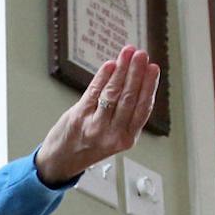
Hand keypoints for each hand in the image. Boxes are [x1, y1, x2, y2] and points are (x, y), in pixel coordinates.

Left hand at [34, 45, 160, 186]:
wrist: (61, 161)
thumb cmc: (89, 146)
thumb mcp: (114, 136)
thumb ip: (126, 113)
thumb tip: (137, 79)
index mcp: (126, 139)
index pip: (143, 109)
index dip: (150, 86)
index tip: (153, 68)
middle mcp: (112, 135)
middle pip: (129, 98)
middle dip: (136, 73)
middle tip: (141, 55)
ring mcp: (94, 126)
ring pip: (112, 93)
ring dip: (121, 70)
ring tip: (128, 53)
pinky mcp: (78, 117)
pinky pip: (94, 92)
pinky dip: (103, 76)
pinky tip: (110, 64)